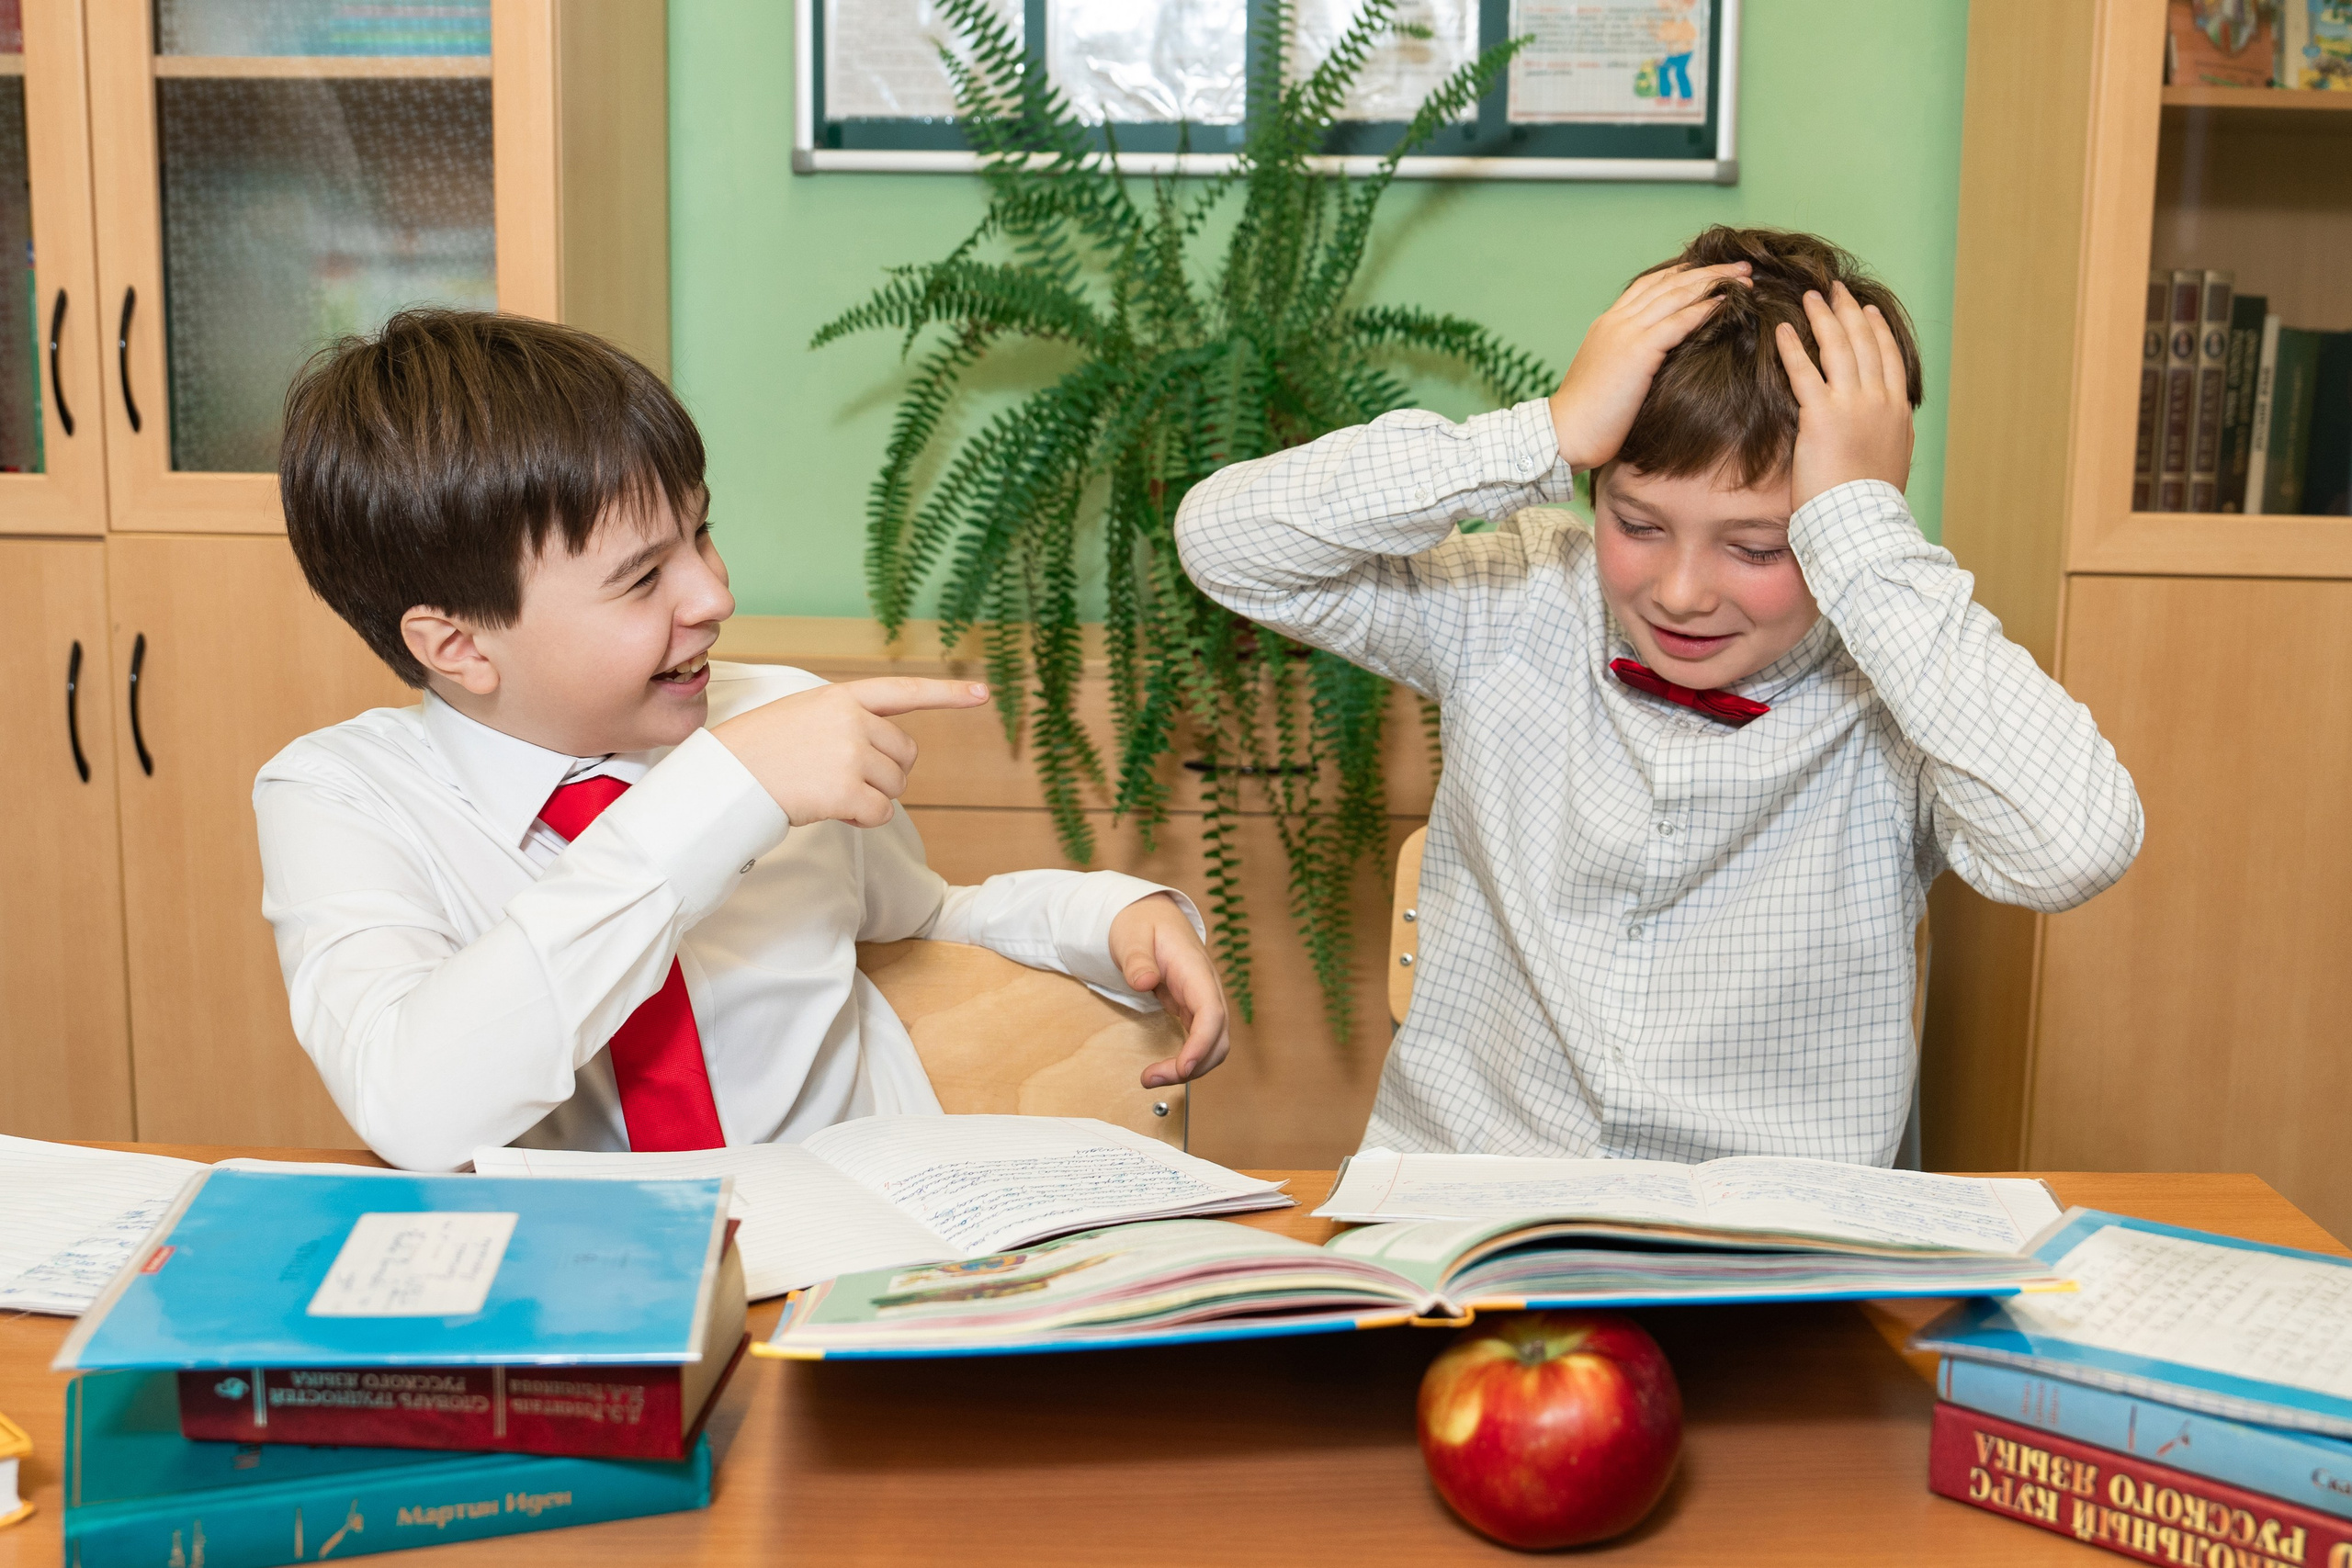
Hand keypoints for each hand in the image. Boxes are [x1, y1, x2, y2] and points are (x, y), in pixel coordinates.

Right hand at [710, 677, 989, 827]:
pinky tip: (830, 807)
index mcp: (843, 697)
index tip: (984, 693)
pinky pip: (881, 814)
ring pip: (896, 787)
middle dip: (886, 772)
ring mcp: (852, 754)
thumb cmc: (761, 750)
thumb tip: (894, 759)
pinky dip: (862, 818)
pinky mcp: (847, 790)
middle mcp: (854, 721)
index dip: (948, 695)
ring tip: (825, 787)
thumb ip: (849, 722)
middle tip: (841, 776)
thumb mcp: (805, 714)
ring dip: (870, 796)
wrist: (726, 777)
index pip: (905, 691)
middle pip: (906, 754)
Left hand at [1107, 893, 1230, 1088]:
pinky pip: (1200, 1042)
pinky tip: (1164, 1070)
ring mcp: (1202, 1001)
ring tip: (1152, 1078)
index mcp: (1196, 969)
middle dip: (1193, 1066)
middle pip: (1218, 1038)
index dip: (1202, 1044)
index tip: (1182, 1067)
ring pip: (1213, 1046)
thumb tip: (1144, 981)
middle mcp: (1206, 989)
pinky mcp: (1193, 1011)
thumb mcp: (1132, 935)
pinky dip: (1186, 1061)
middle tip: (1151, 1079)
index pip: (1212, 1012)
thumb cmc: (1142, 923)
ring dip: (1190, 1069)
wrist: (1150, 915)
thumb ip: (1137, 959)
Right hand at [1547, 261, 1750, 471]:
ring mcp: (1625, 333)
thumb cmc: (1588, 418)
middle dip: (1707, 271)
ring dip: (1713, 283)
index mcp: (1608, 325)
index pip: (1649, 286)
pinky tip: (1726, 302)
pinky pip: (1677, 322)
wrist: (1564, 434)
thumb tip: (1659, 364)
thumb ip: (1631, 361)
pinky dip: (1703, 309)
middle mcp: (1616, 321)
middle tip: (1739, 267)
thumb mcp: (1610, 378)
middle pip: (1667, 282)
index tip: (1710, 271)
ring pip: (1675, 294)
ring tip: (1743, 278)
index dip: (1682, 274)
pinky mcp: (1637, 352)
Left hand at [1773, 282, 1915, 509]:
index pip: (1889, 357)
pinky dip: (1793, 347)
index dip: (1876, 330)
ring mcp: (1852, 405)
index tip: (1866, 310)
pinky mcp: (1821, 416)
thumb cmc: (1873, 502)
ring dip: (1823, 318)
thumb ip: (1892, 437)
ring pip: (1838, 349)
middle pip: (1864, 343)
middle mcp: (1878, 400)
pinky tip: (1782, 330)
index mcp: (1897, 410)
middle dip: (1848, 312)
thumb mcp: (1894, 462)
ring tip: (1810, 297)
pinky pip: (1804, 372)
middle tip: (1835, 290)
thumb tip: (1892, 431)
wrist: (1863, 521)